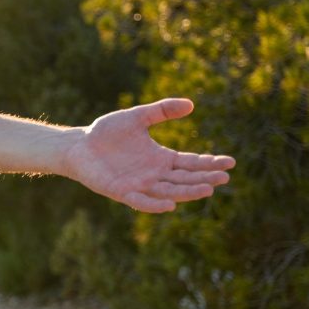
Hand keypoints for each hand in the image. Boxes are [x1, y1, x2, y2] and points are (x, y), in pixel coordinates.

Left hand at [63, 98, 234, 212]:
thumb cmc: (106, 132)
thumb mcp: (136, 117)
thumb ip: (161, 111)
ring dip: (188, 192)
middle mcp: (154, 174)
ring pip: (169, 191)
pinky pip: (141, 201)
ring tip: (207, 190)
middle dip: (205, 179)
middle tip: (224, 177)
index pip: (191, 162)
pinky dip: (155, 204)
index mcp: (161, 158)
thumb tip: (191, 104)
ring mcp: (140, 185)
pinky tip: (170, 204)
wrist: (79, 145)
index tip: (229, 162)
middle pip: (185, 179)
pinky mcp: (122, 192)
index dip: (209, 163)